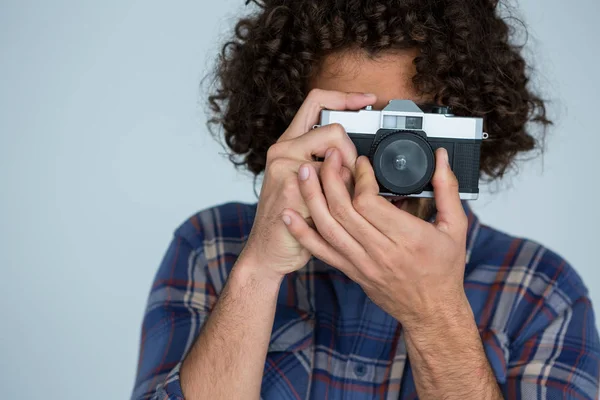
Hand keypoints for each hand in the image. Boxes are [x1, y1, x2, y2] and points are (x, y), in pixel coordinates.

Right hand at [239, 90, 377, 280]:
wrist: (268, 252)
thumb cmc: (291, 220)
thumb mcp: (307, 185)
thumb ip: (328, 166)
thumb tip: (361, 162)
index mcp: (288, 144)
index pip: (316, 101)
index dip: (345, 96)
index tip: (367, 100)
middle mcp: (283, 150)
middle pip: (334, 129)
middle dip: (353, 155)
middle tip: (350, 180)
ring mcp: (284, 168)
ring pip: (336, 157)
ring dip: (347, 180)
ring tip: (339, 200)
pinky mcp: (290, 188)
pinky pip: (331, 184)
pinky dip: (340, 200)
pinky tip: (328, 214)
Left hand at [281, 147, 467, 327]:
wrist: (431, 311)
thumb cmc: (443, 270)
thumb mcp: (455, 228)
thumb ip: (447, 189)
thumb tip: (440, 158)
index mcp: (407, 238)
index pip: (370, 202)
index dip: (360, 177)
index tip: (360, 162)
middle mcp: (381, 252)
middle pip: (343, 210)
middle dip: (331, 177)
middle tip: (329, 156)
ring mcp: (362, 263)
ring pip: (328, 227)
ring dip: (312, 197)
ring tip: (304, 173)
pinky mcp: (351, 270)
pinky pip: (321, 251)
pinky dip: (302, 232)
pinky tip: (289, 214)